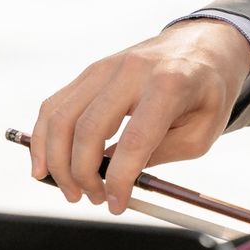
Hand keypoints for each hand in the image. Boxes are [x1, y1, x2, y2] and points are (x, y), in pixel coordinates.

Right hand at [28, 18, 249, 212]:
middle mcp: (133, 70)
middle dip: (83, 175)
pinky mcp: (90, 71)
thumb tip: (117, 181)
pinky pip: (55, 105)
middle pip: (89, 129)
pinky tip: (44, 165)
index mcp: (171, 83)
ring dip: (57, 162)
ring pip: (62, 117)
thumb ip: (161, 155)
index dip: (120, 178)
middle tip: (94, 199)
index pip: (135, 139)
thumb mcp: (203, 131)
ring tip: (71, 191)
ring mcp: (106, 67)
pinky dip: (42, 138)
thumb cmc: (207, 92)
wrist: (204, 45)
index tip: (117, 204)